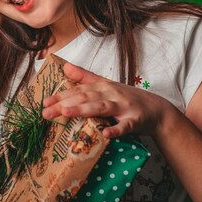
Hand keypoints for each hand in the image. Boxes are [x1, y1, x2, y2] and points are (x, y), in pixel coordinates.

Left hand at [41, 62, 175, 137]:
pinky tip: (105, 134)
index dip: (61, 95)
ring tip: (66, 112)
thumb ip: (86, 77)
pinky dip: (116, 130)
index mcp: (103, 87)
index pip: (78, 90)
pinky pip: (125, 126)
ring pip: (101, 107)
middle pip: (85, 97)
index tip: (44, 102)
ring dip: (83, 109)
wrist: (157, 110)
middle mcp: (111, 94)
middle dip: (65, 103)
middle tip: (46, 112)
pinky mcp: (135, 121)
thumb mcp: (107, 85)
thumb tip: (65, 68)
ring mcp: (124, 107)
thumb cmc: (128, 99)